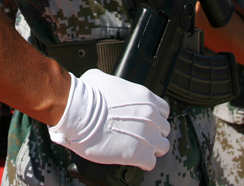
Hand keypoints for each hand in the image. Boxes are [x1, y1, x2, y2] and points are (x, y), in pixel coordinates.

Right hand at [48, 69, 170, 169]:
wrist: (79, 112)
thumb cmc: (87, 96)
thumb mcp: (100, 78)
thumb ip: (111, 83)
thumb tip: (104, 85)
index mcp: (144, 97)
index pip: (163, 109)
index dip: (154, 116)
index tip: (146, 120)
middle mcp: (151, 116)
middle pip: (164, 129)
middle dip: (153, 133)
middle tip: (140, 135)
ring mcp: (148, 135)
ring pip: (162, 147)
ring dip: (151, 149)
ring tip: (138, 149)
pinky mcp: (140, 154)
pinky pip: (150, 163)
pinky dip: (142, 163)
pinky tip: (132, 159)